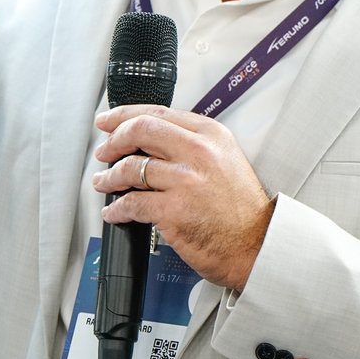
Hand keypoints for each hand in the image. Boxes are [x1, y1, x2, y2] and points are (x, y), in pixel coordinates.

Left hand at [93, 105, 275, 292]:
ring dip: (109, 177)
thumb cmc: (240, 209)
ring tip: (104, 183)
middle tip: (103, 152)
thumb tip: (149, 141)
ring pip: (131, 168)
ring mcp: (186, 180)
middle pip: (140, 131)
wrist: (256, 245)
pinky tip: (114, 212)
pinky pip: (132, 203)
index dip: (124, 116)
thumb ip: (192, 144)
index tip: (108, 122)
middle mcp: (199, 151)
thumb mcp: (225, 160)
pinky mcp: (174, 210)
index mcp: (210, 135)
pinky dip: (117, 209)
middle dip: (113, 141)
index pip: (158, 112)